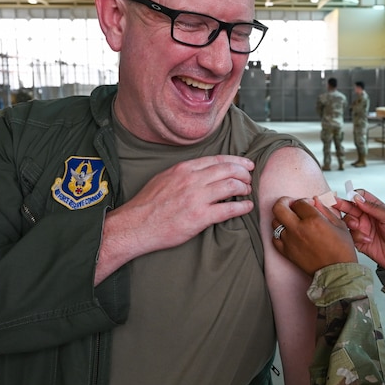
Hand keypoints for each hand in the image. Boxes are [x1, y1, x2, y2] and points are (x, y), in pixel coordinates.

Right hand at [104, 155, 253, 256]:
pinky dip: (242, 207)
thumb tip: (200, 172)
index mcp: (183, 169)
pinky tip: (247, 207)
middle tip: (249, 179)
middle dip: (243, 174)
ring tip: (247, 192)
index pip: (217, 159)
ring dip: (244, 188)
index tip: (246, 164)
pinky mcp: (200, 216)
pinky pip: (229, 209)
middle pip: (228, 170)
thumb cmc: (147, 205)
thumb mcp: (163, 178)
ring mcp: (196, 198)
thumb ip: (183, 173)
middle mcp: (192, 180)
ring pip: (231, 186)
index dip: (236, 161)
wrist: (136, 225)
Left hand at [271, 196, 356, 274]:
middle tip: (290, 204)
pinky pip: (274, 238)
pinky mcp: (286, 252)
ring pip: (275, 222)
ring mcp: (290, 241)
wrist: (337, 272)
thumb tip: (315, 201)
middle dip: (283, 202)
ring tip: (291, 221)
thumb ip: (325, 210)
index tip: (307, 204)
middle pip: (279, 208)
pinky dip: (279, 234)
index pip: (299, 202)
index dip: (303, 201)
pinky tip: (288, 234)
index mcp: (314, 220)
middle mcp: (299, 229)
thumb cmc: (341, 250)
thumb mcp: (339, 225)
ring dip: (282, 218)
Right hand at [332, 189, 384, 268]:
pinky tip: (367, 239)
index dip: (354, 195)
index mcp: (375, 208)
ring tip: (358, 226)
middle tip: (335, 203)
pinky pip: (350, 235)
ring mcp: (362, 228)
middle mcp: (367, 217)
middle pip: (350, 207)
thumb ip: (374, 208)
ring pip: (348, 221)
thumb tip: (358, 198)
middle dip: (343, 205)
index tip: (350, 196)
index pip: (361, 197)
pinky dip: (356, 236)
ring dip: (351, 222)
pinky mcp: (358, 240)